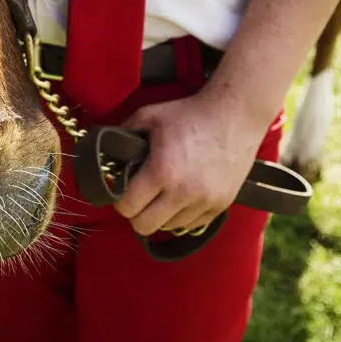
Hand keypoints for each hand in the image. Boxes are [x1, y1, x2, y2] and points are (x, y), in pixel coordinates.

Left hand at [113, 91, 275, 235]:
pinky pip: (191, 225)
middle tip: (140, 197)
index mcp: (162, 171)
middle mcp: (184, 192)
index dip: (120, 200)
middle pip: (144, 227)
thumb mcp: (148, 116)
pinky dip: (182, 216)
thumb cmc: (189, 114)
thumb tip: (105, 150)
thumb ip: (123, 133)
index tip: (123, 191)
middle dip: (136, 213)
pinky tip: (182, 196)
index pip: (127, 207)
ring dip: (161, 215)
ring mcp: (205, 202)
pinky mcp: (220, 206)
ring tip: (163, 194)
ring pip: (168, 228)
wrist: (234, 115)